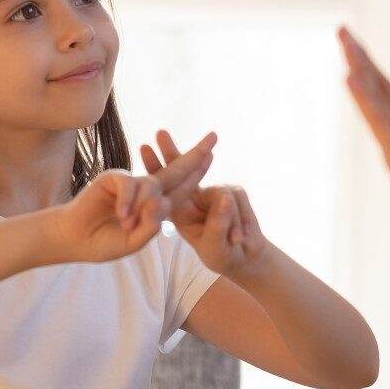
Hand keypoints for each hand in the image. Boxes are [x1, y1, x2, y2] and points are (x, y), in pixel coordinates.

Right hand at [51, 132, 217, 261]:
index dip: (198, 172)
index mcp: (157, 205)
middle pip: (176, 170)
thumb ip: (151, 226)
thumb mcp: (135, 241)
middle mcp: (148, 190)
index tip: (212, 155)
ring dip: (144, 205)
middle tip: (214, 137)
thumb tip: (160, 203)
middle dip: (196, 154)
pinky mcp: (114, 178)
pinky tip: (121, 215)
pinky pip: (130, 184)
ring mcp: (132, 183)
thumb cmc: (106, 241)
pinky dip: (128, 200)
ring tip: (128, 223)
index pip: (183, 188)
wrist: (75, 240)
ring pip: (152, 185)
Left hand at [141, 130, 269, 276]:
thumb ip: (217, 223)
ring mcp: (215, 192)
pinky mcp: (234, 192)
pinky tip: (239, 239)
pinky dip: (240, 223)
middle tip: (159, 132)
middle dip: (172, 151)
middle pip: (181, 170)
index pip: (166, 186)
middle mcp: (195, 196)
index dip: (156, 167)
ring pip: (221, 194)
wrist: (245, 256)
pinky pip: (237, 200)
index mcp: (181, 209)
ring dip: (229, 222)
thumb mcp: (215, 246)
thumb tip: (224, 198)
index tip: (144, 147)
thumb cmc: (222, 254)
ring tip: (234, 241)